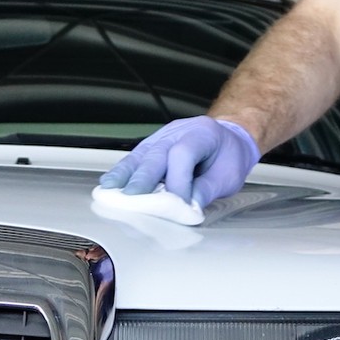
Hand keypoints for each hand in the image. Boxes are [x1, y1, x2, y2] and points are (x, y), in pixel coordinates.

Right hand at [98, 116, 261, 205]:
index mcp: (203, 133)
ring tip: (110, 188)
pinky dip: (124, 170)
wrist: (229, 139)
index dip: (178, 180)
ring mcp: (163, 136)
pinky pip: (136, 157)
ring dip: (125, 173)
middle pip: (157, 153)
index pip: (183, 154)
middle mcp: (179, 130)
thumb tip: (187, 208)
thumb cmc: (229, 157)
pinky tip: (111, 181)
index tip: (176, 204)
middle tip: (132, 198)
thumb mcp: (229, 176)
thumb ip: (207, 190)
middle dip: (143, 177)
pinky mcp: (153, 145)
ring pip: (141, 154)